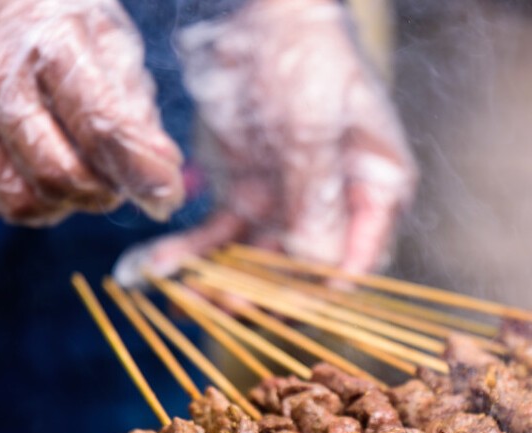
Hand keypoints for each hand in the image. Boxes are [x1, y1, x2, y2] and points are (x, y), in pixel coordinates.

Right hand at [0, 0, 184, 224]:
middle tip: (114, 182)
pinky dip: (19, 201)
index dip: (142, 175)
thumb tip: (161, 171)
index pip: (102, 129)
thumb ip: (131, 102)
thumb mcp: (96, 34)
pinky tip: (30, 172)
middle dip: (101, 193)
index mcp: (46, 45)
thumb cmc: (32, 14)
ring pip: (20, 202)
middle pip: (60, 175)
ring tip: (74, 177)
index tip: (167, 196)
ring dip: (61, 204)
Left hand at [114, 0, 415, 284]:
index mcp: (377, 191)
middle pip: (303, 271)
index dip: (322, 290)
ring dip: (220, 282)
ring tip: (184, 295)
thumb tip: (319, 269)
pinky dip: (189, 253)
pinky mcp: (245, 194)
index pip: (358, 260)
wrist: (256, 12)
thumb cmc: (305, 56)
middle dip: (262, 293)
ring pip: (256, 261)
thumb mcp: (314, 124)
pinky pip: (219, 236)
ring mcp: (288, 203)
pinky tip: (154, 268)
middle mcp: (337, 208)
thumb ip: (316, 195)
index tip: (283, 305)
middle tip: (221, 304)